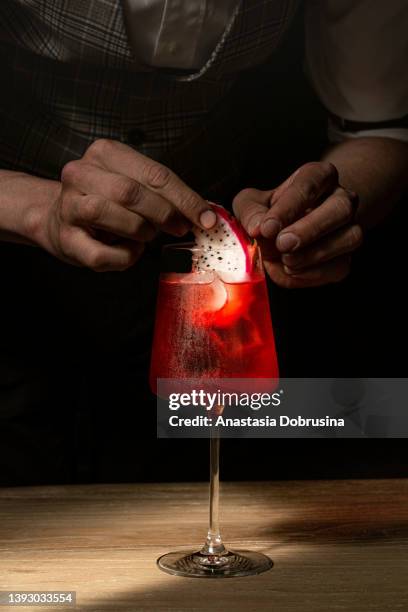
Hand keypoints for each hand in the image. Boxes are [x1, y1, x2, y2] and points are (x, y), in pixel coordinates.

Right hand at [33, 139, 215, 270]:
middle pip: (134, 193)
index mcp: (104, 153)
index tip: (207, 218)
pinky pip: (105, 254)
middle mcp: (81, 174)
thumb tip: (204, 213)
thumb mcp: (133, 185)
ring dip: (143, 233)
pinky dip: (126, 257)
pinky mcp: (66, 239)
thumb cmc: (105, 203)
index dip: (186, 199)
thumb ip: (164, 193)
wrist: (57, 220)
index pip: (155, 174)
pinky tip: (129, 251)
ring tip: (146, 236)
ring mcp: (69, 206)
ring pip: (119, 219)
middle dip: (165, 214)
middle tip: (180, 229)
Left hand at [233, 162, 362, 287]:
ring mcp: (349, 228)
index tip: (267, 228)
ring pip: (349, 237)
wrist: (286, 232)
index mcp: (319, 176)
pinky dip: (314, 273)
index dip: (288, 208)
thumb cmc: (269, 212)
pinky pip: (339, 266)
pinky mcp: (346, 258)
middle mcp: (341, 198)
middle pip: (341, 208)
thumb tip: (257, 228)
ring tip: (286, 260)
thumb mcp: (251, 204)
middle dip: (310, 229)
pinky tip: (291, 271)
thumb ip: (251, 212)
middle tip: (282, 244)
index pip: (309, 185)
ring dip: (315, 253)